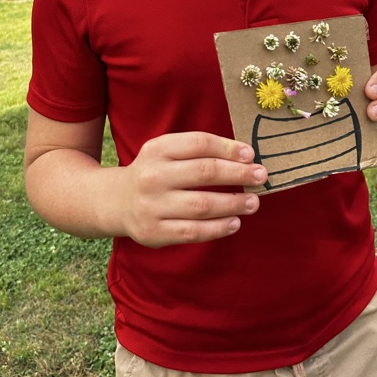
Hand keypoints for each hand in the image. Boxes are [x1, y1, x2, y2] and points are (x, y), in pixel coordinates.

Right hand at [117, 132, 266, 247]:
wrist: (116, 201)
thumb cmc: (155, 172)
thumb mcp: (167, 151)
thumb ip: (198, 150)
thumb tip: (245, 157)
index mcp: (157, 149)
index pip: (200, 144)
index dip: (229, 148)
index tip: (251, 155)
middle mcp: (153, 176)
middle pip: (204, 172)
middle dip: (238, 174)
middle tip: (261, 176)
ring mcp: (152, 206)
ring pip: (202, 204)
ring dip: (234, 203)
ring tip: (253, 202)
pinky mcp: (154, 232)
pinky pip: (193, 231)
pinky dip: (218, 228)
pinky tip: (234, 222)